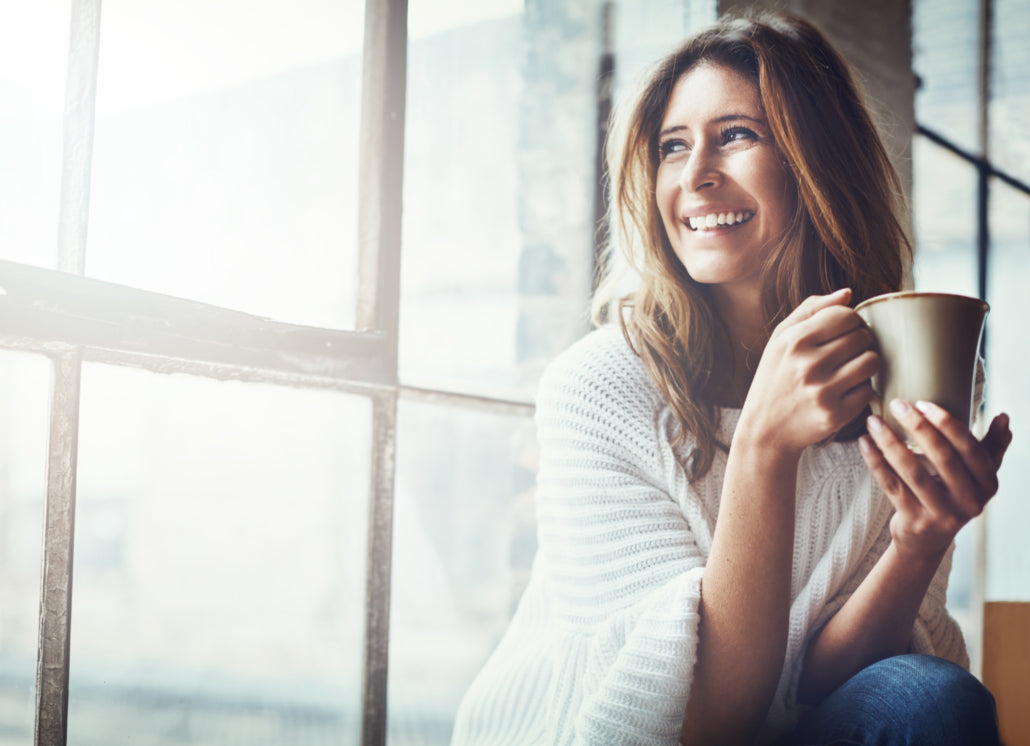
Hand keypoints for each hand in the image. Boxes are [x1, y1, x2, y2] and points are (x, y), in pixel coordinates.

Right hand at [740, 288, 879, 454]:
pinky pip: (868, 390)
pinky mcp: (835, 414)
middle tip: (846, 352)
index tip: (842, 332)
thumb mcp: (780, 340)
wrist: (765, 429)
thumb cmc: (774, 377)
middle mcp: (808, 365)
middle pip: (862, 337)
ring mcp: (823, 391)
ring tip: (850, 368)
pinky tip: (845, 390)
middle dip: (860, 341)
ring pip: (871, 361)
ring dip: (866, 363)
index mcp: (795, 341)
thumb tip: (847, 293)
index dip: (850, 321)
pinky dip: (861, 388)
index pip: (846, 315)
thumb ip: (811, 310)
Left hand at [860, 399, 1012, 560]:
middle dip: (918, 427)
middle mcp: (969, 501)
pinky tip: (864, 442)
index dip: (947, 424)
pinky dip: (875, 462)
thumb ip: (992, 446)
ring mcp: (941, 514)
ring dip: (890, 443)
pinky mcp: (914, 521)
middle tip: (898, 404)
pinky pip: (891, 486)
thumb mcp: (978, 475)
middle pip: (942, 458)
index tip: (923, 403)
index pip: (970, 449)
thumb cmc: (953, 496)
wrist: (928, 540)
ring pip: (912, 472)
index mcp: (987, 484)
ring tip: (873, 421)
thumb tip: (1004, 416)